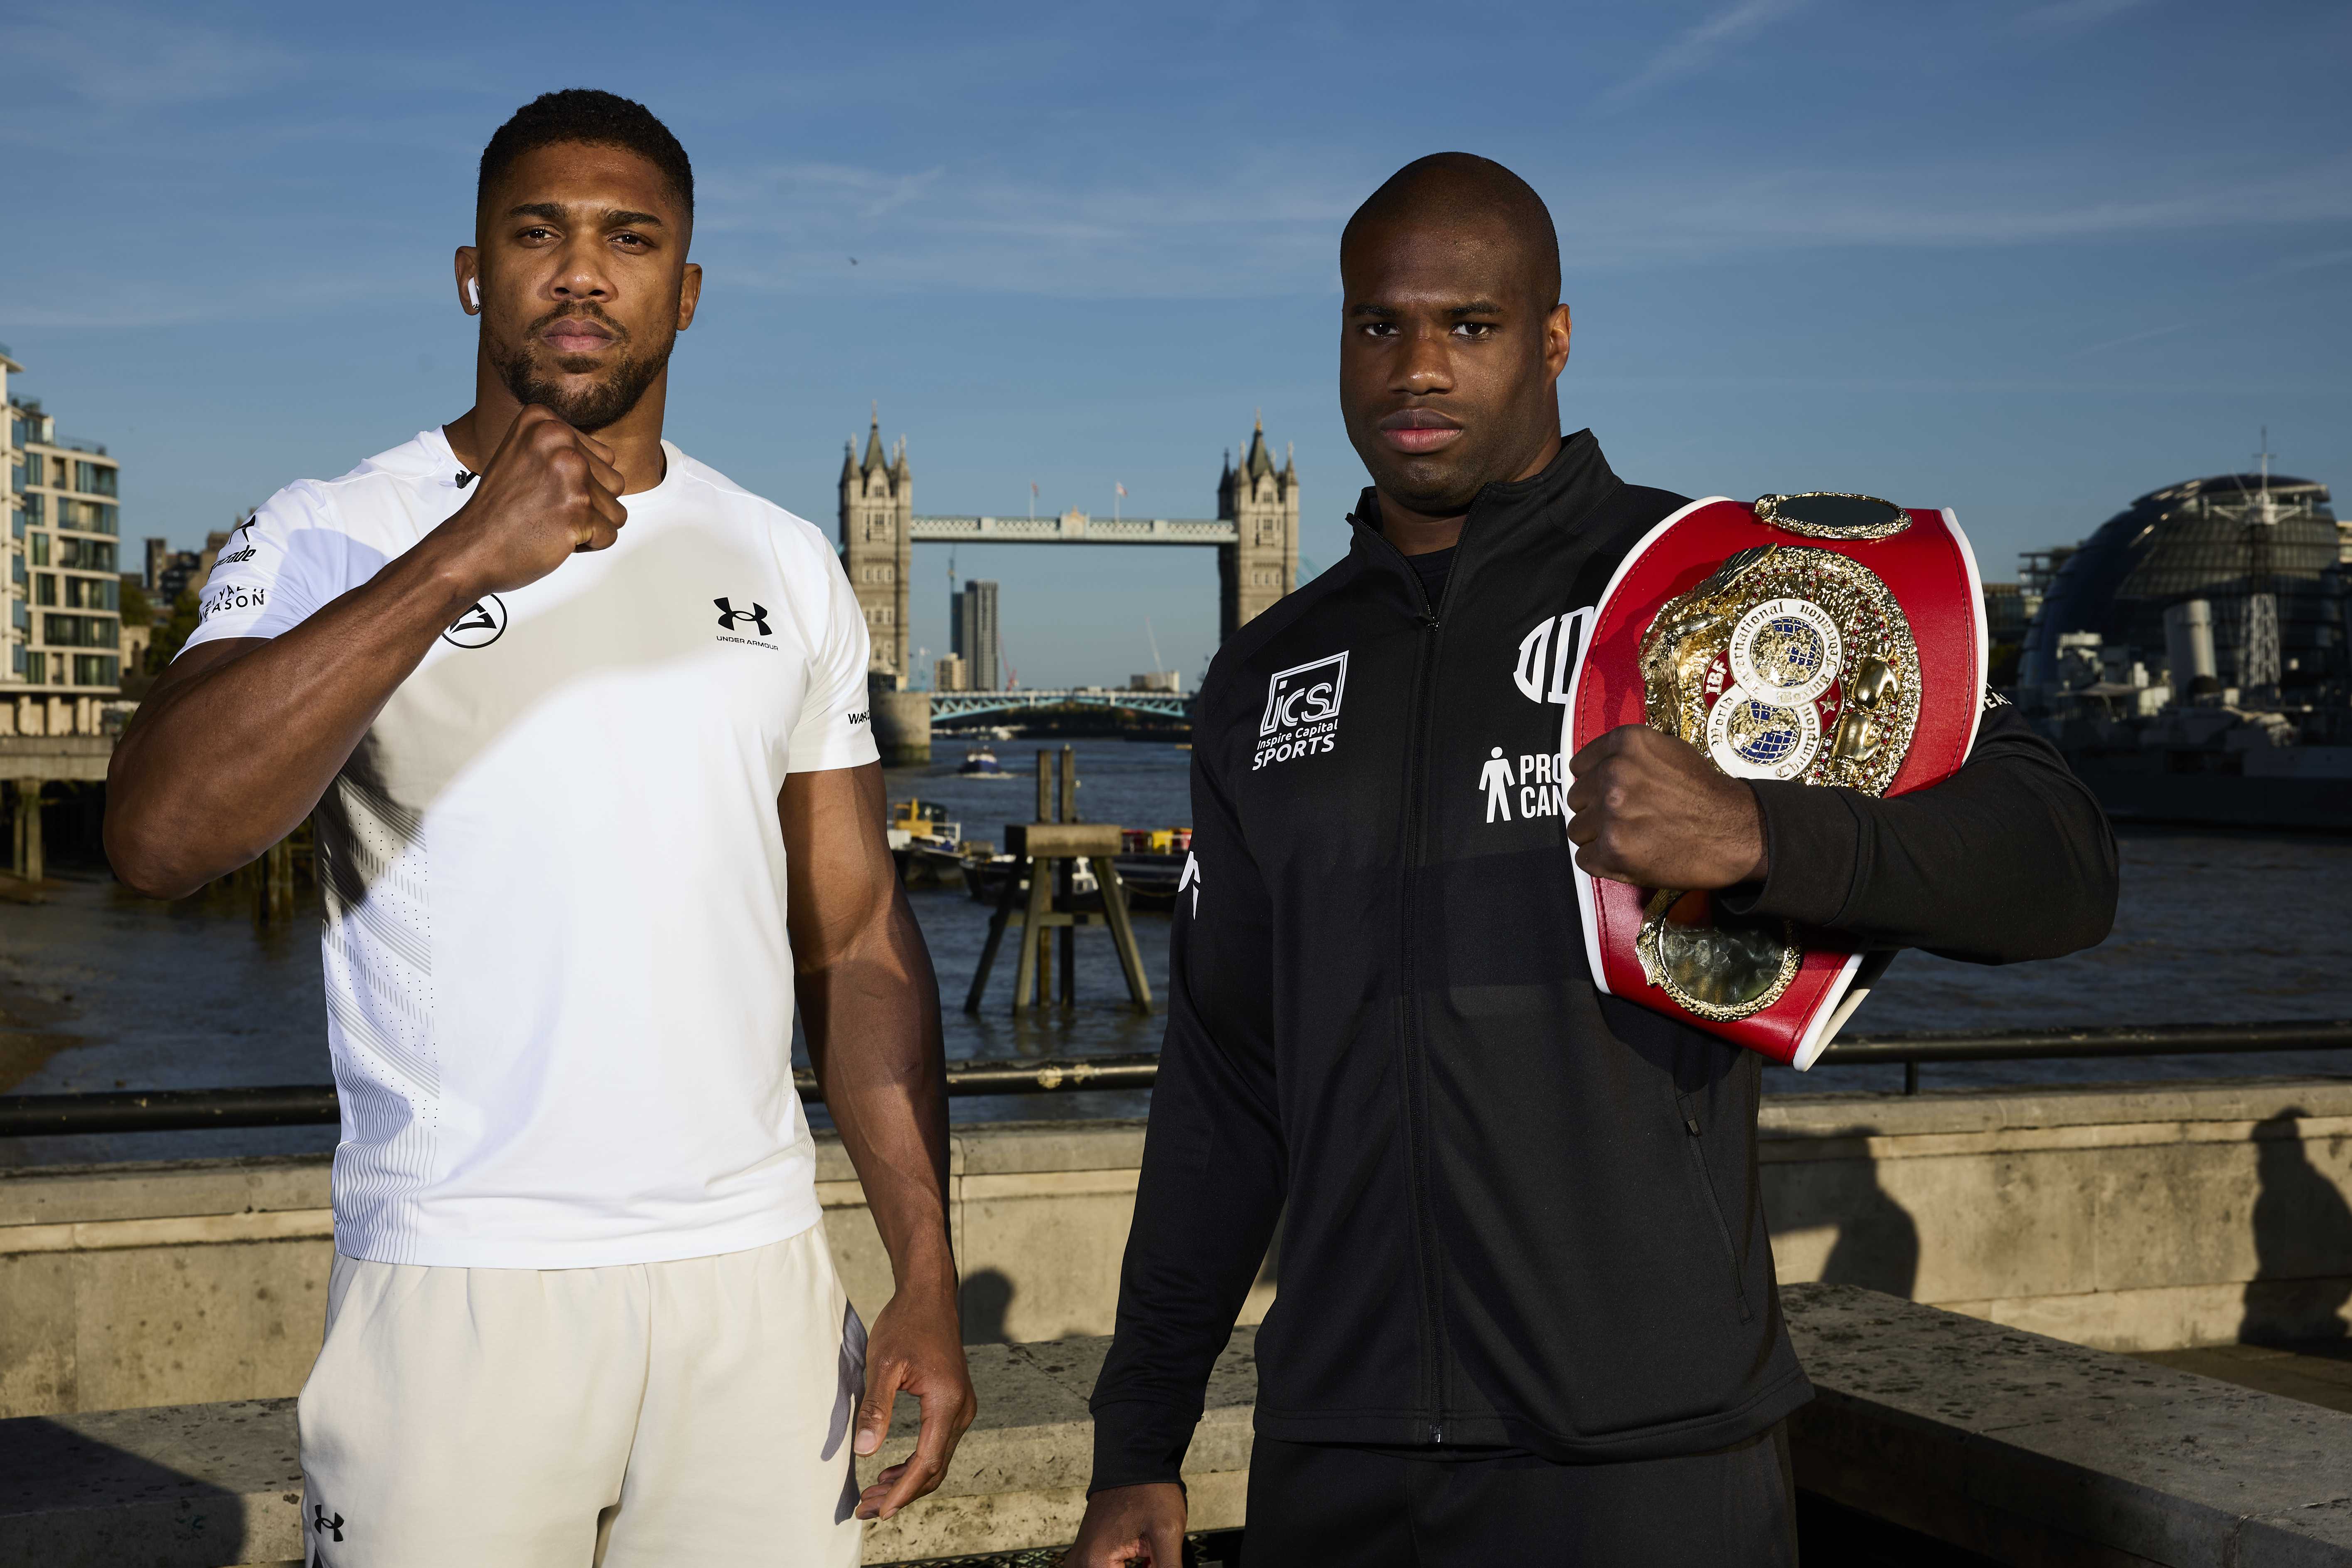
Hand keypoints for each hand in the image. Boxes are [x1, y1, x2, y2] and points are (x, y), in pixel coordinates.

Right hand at [431, 405, 627, 597]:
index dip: (580, 484)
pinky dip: (588, 545)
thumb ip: (563, 449)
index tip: (542, 489)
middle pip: (614, 482)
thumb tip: (606, 459)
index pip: (604, 458)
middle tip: (546, 509)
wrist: (470, 548)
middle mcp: (560, 440)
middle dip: (589, 504)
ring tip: (551, 522)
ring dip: (590, 525)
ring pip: (616, 510)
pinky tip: (555, 538)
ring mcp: (571, 475)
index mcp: (545, 422)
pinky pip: (609, 535)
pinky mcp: (579, 510)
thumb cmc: (500, 511)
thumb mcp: (526, 456)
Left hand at [853, 1285, 976, 1520]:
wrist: (929, 1297)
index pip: (927, 1462)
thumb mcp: (883, 1364)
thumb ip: (876, 1408)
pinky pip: (939, 1444)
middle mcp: (961, 1409)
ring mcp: (962, 1407)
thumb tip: (864, 1451)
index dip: (903, 1492)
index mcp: (946, 1402)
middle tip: (865, 1509)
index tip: (879, 1512)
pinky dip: (916, 1463)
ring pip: (938, 1459)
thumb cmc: (905, 1325)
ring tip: (873, 1495)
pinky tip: (891, 1470)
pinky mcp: (955, 1403)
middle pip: (935, 1468)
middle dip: (902, 1493)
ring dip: (908, 1481)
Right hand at [1060, 1482, 1187, 1566]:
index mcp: (1095, 1563)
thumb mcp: (1167, 1534)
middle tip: (1156, 1557)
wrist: (1135, 1457)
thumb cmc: (1149, 1488)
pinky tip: (1148, 1560)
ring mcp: (1082, 1558)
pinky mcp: (1090, 1553)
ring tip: (1153, 1555)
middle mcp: (1081, 1563)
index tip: (1159, 1561)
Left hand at [1565, 724, 1767, 889]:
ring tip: (1632, 837)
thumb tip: (1593, 770)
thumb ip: (1627, 756)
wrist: (1735, 832)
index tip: (1611, 793)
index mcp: (1625, 744)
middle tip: (1629, 819)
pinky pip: (1584, 858)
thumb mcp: (1667, 751)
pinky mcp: (1613, 849)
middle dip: (1596, 811)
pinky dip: (1603, 862)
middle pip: (1576, 799)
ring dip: (1598, 838)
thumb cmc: (1703, 793)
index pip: (1578, 766)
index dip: (1594, 783)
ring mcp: (1611, 813)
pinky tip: (1630, 855)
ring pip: (1577, 830)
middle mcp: (1613, 774)